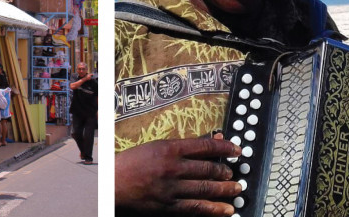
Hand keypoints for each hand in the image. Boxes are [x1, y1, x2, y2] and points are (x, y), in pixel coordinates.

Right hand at [116, 136, 241, 215]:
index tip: (237, 150)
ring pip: (205, 188)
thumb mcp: (157, 147)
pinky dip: (213, 209)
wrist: (112, 184)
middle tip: (234, 174)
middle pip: (208, 168)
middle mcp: (172, 167)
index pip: (205, 146)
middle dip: (225, 172)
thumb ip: (185, 145)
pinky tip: (226, 210)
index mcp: (170, 148)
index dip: (225, 147)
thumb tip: (213, 139)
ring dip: (225, 190)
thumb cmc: (133, 163)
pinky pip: (195, 208)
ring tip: (236, 190)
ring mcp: (171, 188)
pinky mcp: (168, 206)